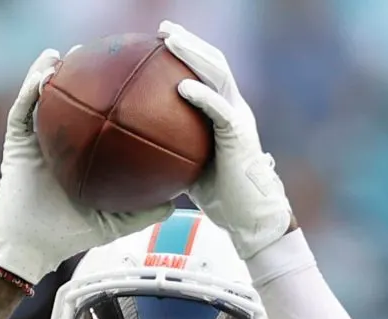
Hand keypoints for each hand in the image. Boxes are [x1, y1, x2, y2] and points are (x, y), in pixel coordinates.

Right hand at [0, 49, 174, 283]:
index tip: (131, 79)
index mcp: (80, 154)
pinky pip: (22, 110)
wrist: (33, 247)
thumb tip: (180, 199)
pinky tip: (45, 70)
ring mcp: (35, 141)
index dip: (110, 100)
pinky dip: (30, 87)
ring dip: (52, 71)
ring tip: (69, 52)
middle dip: (84, 76)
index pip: (96, 121)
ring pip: (42, 97)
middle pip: (70, 103)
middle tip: (103, 55)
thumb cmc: (72, 235)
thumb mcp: (118, 221)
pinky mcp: (15, 143)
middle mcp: (58, 142)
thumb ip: (146, 211)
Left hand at [159, 21, 292, 259]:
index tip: (159, 40)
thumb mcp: (187, 168)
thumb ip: (170, 150)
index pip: (206, 72)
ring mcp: (239, 118)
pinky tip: (181, 86)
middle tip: (163, 29)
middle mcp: (233, 108)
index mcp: (223, 113)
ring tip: (170, 40)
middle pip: (213, 63)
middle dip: (189, 41)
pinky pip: (219, 109)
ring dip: (194, 54)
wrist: (251, 219)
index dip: (187, 52)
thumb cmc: (221, 198)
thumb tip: (135, 145)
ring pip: (219, 75)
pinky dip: (202, 95)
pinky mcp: (240, 135)